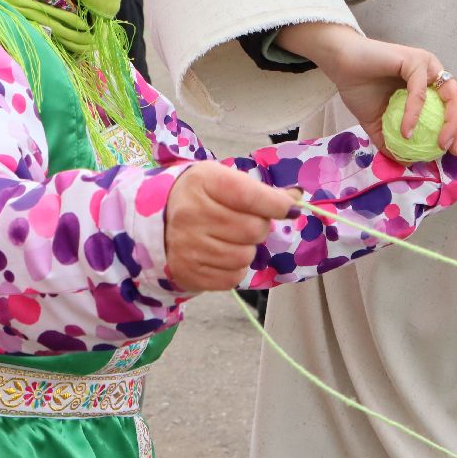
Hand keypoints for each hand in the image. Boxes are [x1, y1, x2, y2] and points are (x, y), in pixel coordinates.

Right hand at [164, 162, 298, 291]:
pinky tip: (222, 255)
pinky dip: (235, 269)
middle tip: (248, 223)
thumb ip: (262, 191)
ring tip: (232, 239)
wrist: (159, 220)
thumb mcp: (226, 180)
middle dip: (260, 227)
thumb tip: (297, 199)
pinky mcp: (188, 272)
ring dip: (247, 249)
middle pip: (254, 229)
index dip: (277, 204)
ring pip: (245, 256)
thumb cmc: (202, 196)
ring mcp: (187, 246)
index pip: (251, 196)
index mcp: (203, 182)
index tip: (289, 208)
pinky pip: (232, 277)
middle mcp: (191, 214)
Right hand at [274, 22, 456, 155]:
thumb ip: (395, 141)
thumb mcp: (380, 123)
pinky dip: (414, 114)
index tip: (453, 152)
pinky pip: (419, 91)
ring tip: (439, 144)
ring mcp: (427, 64)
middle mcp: (434, 72)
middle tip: (451, 150)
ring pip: (451, 94)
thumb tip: (408, 163)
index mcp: (432, 84)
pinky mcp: (414, 60)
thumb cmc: (360, 89)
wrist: (340, 67)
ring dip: (449, 122)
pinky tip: (406, 131)